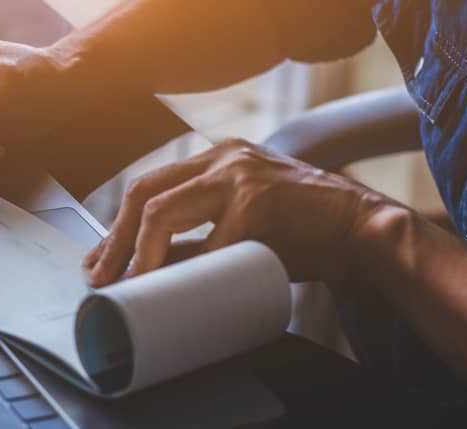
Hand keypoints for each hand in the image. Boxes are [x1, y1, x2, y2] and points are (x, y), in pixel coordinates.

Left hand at [83, 139, 399, 285]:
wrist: (365, 229)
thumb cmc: (306, 233)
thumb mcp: (244, 227)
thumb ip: (202, 238)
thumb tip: (150, 269)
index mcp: (218, 160)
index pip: (149, 186)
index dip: (118, 228)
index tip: (101, 262)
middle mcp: (223, 158)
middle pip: (143, 192)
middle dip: (114, 241)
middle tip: (101, 279)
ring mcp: (237, 175)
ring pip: (160, 210)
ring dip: (135, 253)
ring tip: (126, 285)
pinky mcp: (255, 202)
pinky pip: (202, 244)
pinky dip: (182, 271)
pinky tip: (172, 291)